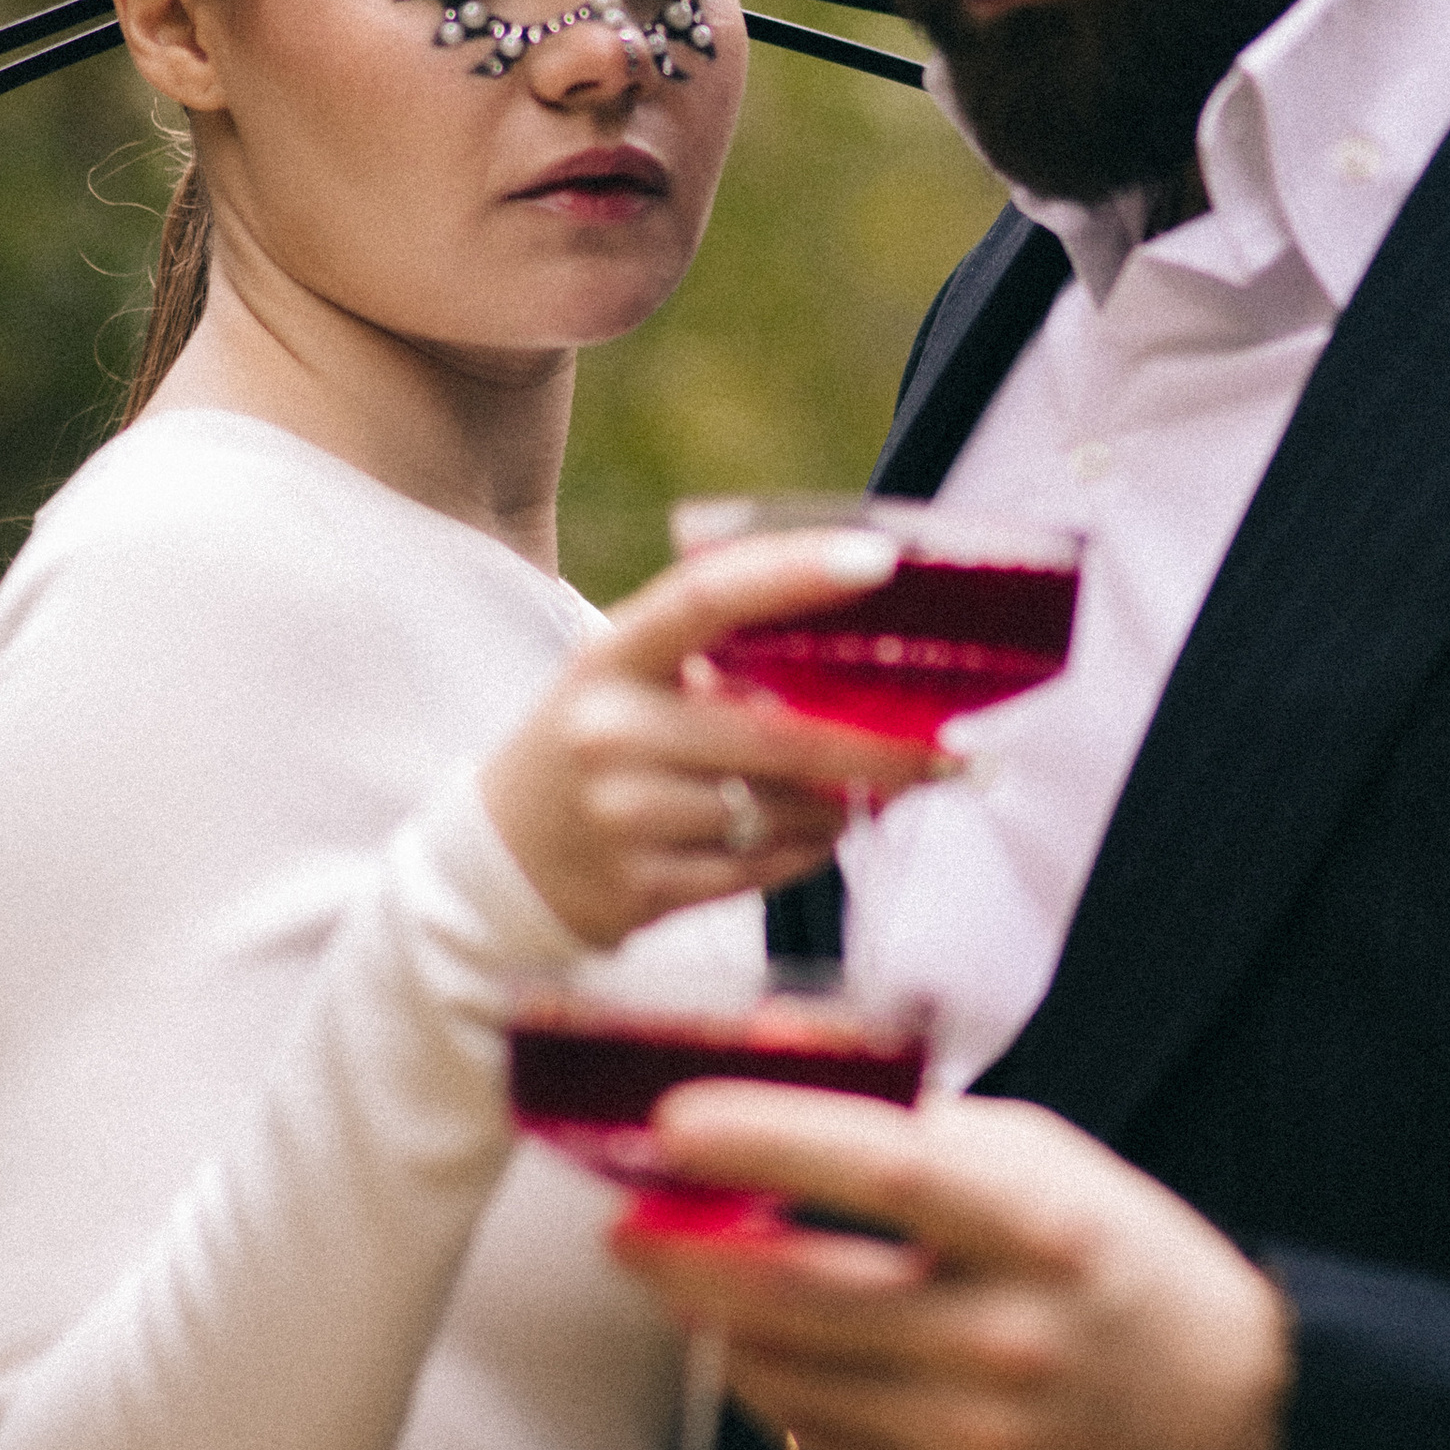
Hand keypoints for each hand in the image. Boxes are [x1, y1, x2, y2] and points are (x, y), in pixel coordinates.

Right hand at [482, 531, 935, 945]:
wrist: (500, 861)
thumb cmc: (597, 746)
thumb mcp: (628, 680)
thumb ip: (720, 659)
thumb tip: (867, 656)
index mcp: (612, 656)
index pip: (707, 595)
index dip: (795, 572)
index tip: (881, 560)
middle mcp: (611, 731)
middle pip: (778, 733)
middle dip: (880, 746)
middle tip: (950, 748)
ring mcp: (623, 815)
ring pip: (782, 809)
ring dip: (839, 804)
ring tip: (849, 792)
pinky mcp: (641, 888)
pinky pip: (764, 869)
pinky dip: (807, 850)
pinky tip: (811, 832)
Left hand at [614, 1087, 1292, 1449]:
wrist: (1238, 1432)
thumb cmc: (1128, 1274)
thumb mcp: (1059, 1170)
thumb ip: (933, 1137)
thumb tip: (788, 1097)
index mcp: (1043, 1232)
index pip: (887, 1172)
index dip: (770, 1141)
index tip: (675, 1121)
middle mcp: (1006, 1340)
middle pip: (801, 1293)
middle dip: (688, 1255)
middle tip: (625, 1222)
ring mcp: (974, 1438)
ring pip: (787, 1375)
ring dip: (716, 1323)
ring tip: (680, 1277)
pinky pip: (815, 1442)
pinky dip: (769, 1387)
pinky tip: (756, 1347)